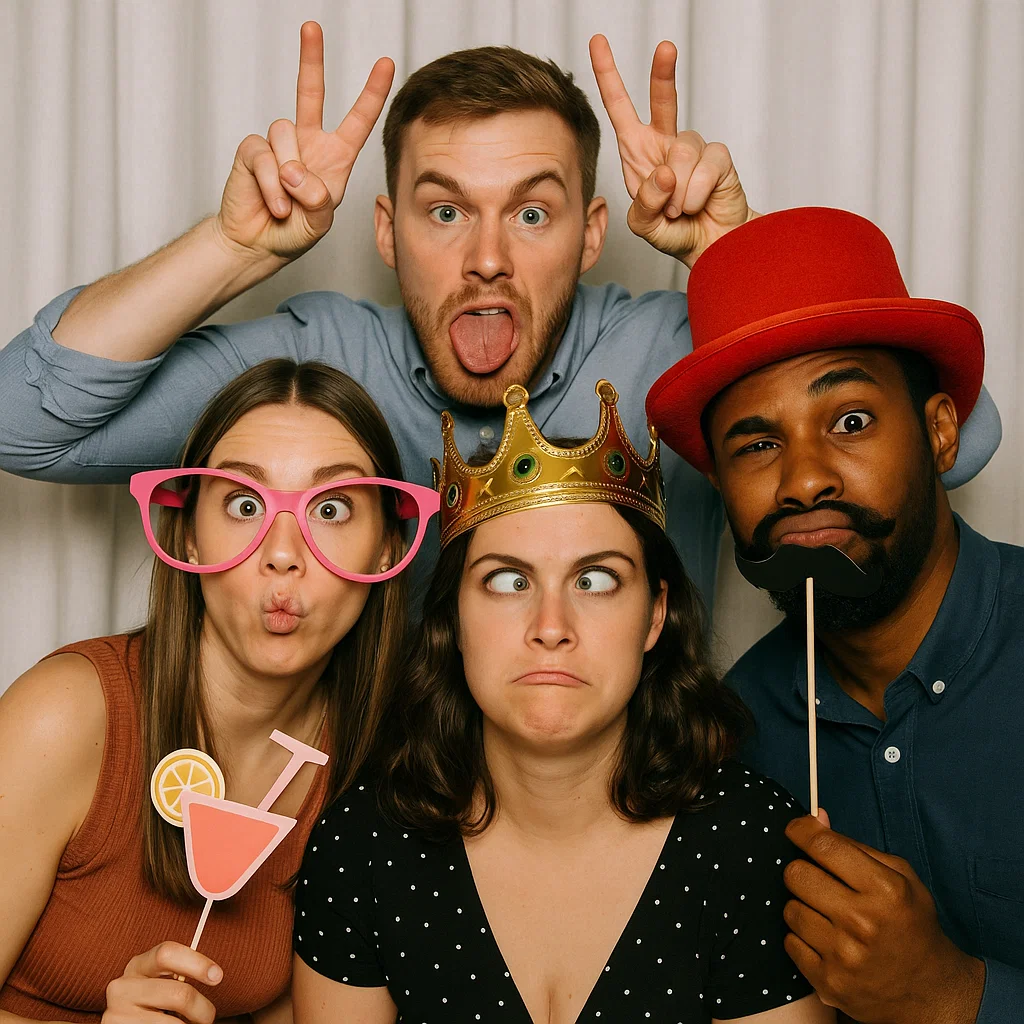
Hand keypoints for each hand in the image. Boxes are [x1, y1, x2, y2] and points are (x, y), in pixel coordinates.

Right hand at [102, 941, 221, 1023]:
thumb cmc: (152, 1003)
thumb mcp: (159, 982)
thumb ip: (177, 974)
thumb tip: (214, 974)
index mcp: (137, 965)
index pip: (167, 953)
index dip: (197, 962)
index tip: (217, 976)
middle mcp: (122, 986)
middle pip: (179, 993)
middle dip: (202, 1009)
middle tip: (207, 1016)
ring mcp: (117, 1014)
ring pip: (174, 1023)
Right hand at [216, 21, 394, 262]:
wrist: (258, 245)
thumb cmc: (294, 233)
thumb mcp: (319, 221)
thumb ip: (318, 199)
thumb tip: (296, 172)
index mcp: (335, 157)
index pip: (357, 120)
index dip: (372, 94)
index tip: (386, 63)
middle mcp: (308, 143)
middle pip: (310, 92)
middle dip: (311, 58)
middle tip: (312, 26)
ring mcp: (279, 144)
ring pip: (285, 135)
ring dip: (289, 175)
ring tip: (288, 204)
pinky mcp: (253, 150)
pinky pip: (265, 156)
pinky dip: (271, 185)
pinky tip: (273, 203)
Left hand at [589, 34, 755, 267]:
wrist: (709, 246)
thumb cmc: (673, 232)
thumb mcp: (644, 225)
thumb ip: (644, 204)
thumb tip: (665, 173)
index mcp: (638, 153)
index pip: (620, 108)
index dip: (608, 76)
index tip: (597, 42)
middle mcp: (664, 143)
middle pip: (663, 98)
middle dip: (662, 73)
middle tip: (665, 47)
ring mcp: (692, 148)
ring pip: (681, 151)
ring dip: (678, 191)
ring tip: (679, 209)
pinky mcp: (717, 157)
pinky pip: (704, 168)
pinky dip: (696, 194)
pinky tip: (697, 204)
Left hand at [783, 813, 984, 1023]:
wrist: (929, 991)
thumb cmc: (911, 923)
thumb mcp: (901, 877)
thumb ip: (855, 846)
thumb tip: (815, 818)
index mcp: (884, 889)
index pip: (823, 846)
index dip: (801, 831)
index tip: (796, 830)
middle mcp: (862, 922)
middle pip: (796, 875)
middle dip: (803, 871)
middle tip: (817, 880)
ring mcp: (843, 955)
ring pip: (789, 909)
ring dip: (803, 907)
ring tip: (826, 915)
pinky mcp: (828, 982)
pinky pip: (789, 942)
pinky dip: (802, 939)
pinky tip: (825, 941)